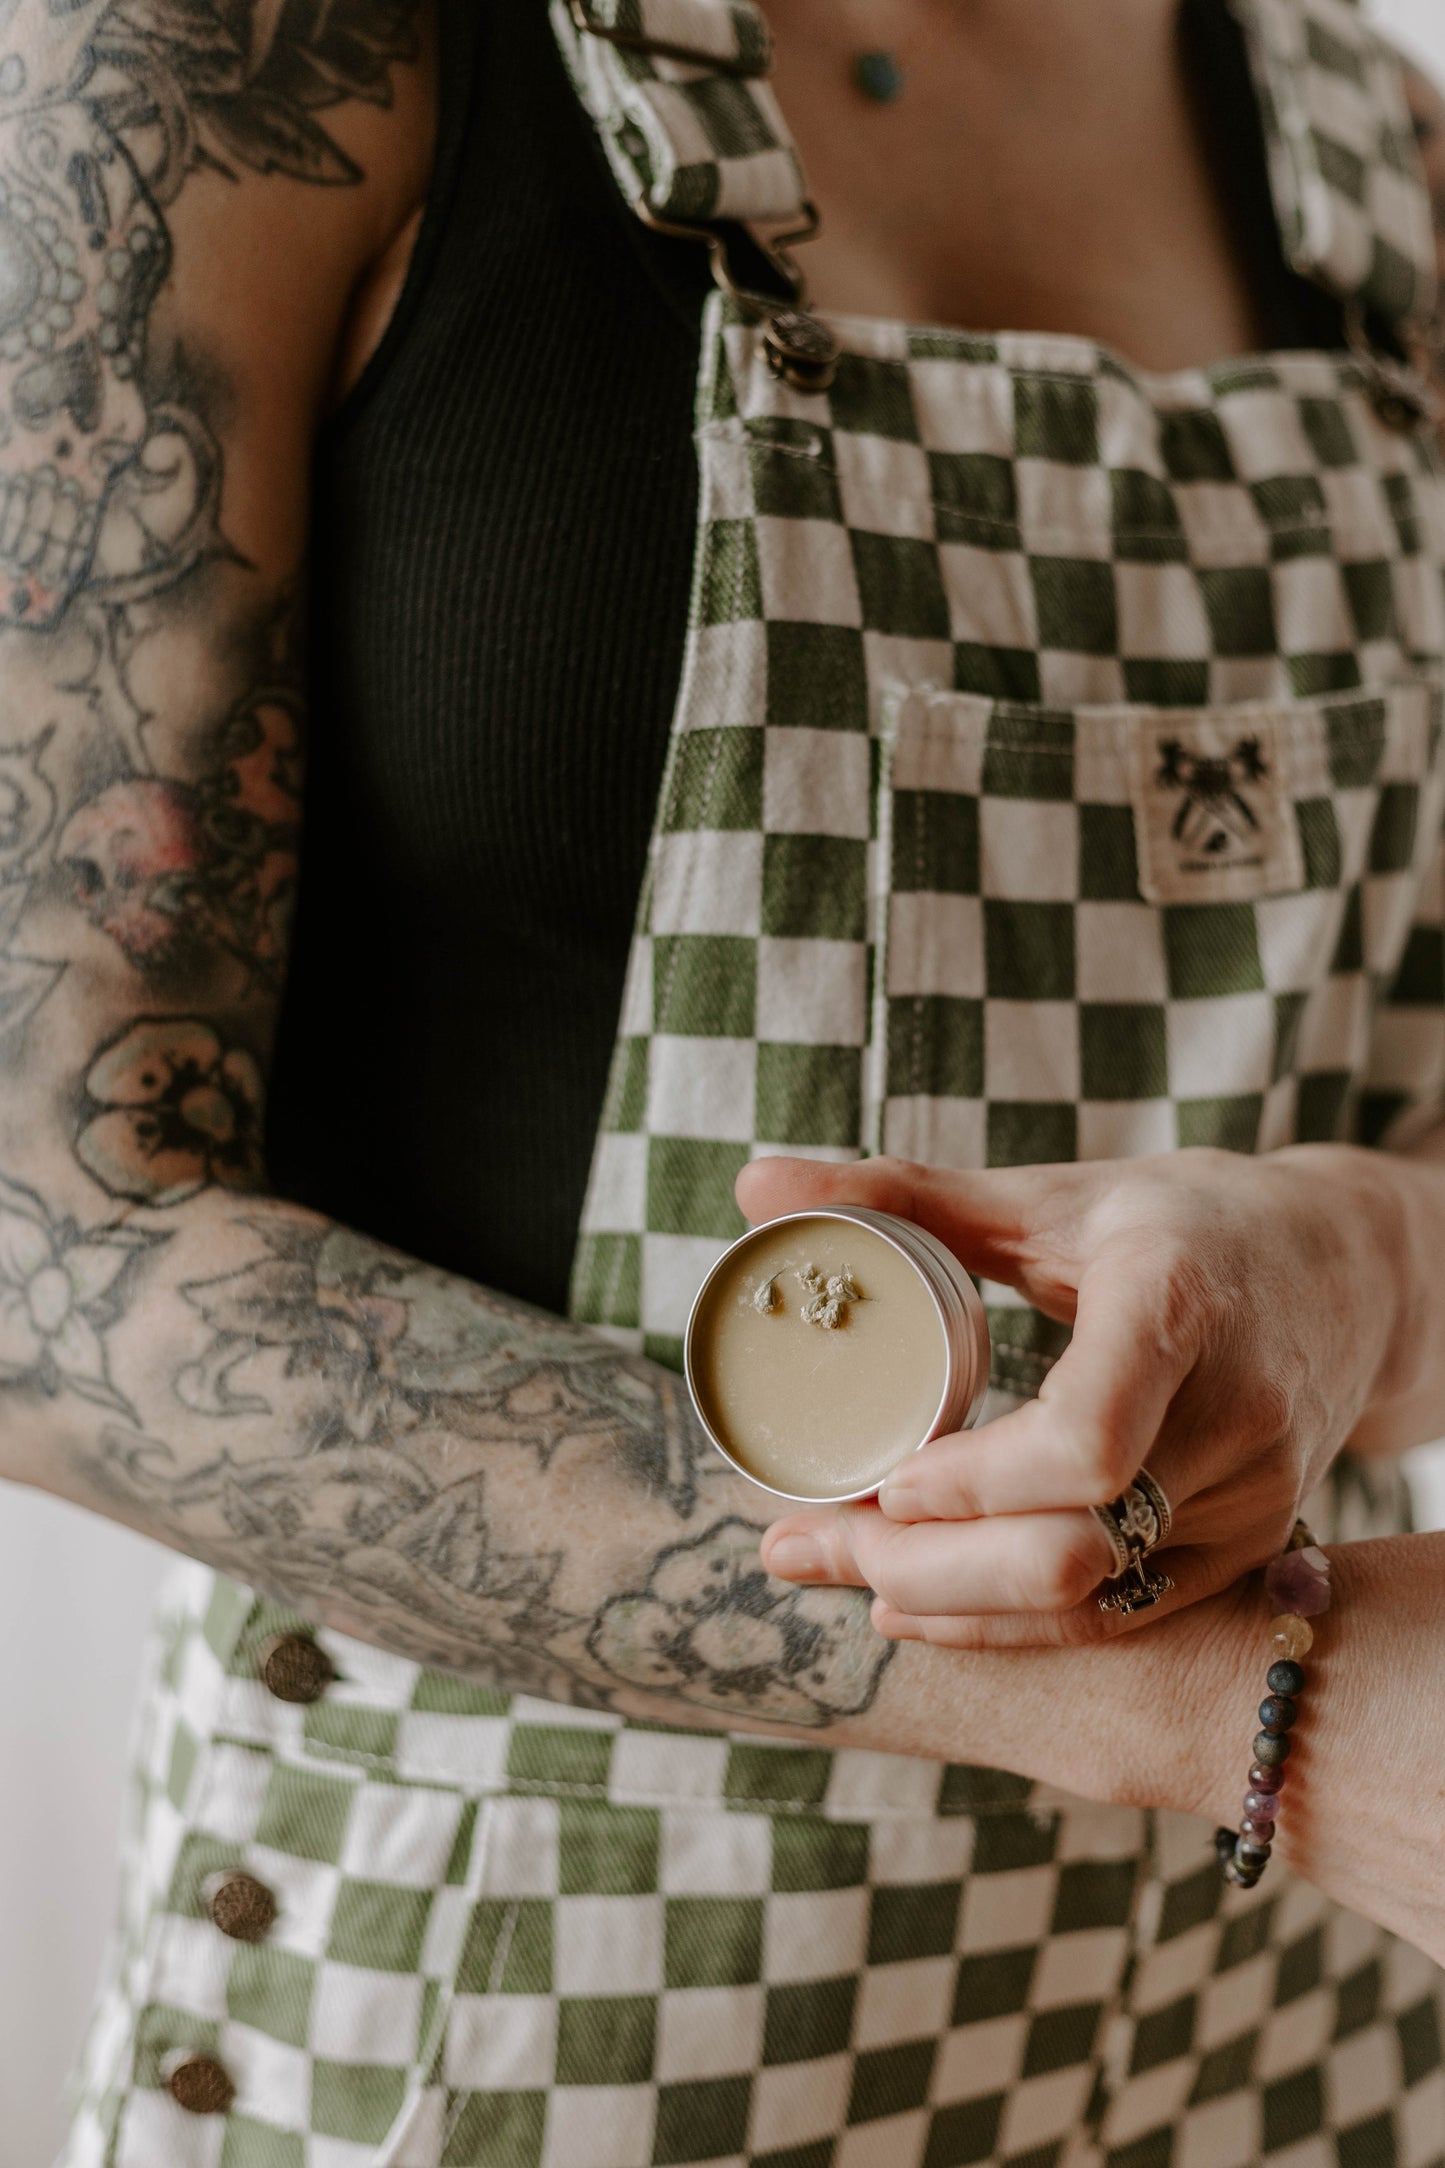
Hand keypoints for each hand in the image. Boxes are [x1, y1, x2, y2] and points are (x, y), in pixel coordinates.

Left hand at [740, 1146, 1407, 1646]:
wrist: (1346, 1272)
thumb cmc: (1181, 1221)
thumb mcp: (1051, 1194)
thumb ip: (901, 1191)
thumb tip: (752, 1181)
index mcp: (1177, 1309)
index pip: (1085, 1443)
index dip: (971, 1483)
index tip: (881, 1474)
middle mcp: (1232, 1418)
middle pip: (1069, 1550)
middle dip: (915, 1565)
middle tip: (797, 1541)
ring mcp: (1249, 1499)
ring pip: (1085, 1602)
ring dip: (942, 1604)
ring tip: (829, 1567)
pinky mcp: (1248, 1549)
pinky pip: (1117, 1619)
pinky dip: (1004, 1627)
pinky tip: (910, 1607)